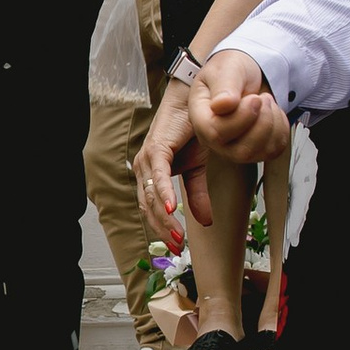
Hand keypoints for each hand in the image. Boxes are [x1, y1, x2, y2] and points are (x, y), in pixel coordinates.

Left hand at [132, 78, 208, 238]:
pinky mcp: (156, 148)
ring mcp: (147, 158)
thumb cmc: (192, 132)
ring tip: (178, 236)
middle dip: (163, 230)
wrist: (195, 102)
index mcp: (151, 174)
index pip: (151, 209)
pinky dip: (165, 194)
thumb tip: (206, 221)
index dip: (163, 229)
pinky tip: (173, 209)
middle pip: (148, 207)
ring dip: (165, 219)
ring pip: (152, 196)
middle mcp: (144, 168)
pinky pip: (159, 176)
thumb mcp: (197, 169)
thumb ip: (197, 195)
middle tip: (178, 246)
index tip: (177, 246)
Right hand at [183, 47, 288, 166]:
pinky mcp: (255, 150)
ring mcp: (235, 148)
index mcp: (201, 119)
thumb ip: (223, 86)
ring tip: (265, 102)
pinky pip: (274, 149)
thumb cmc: (231, 70)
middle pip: (241, 151)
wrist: (246, 74)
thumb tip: (222, 105)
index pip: (215, 134)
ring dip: (272, 122)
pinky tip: (271, 113)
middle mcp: (215, 140)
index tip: (253, 98)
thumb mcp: (225, 69)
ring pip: (260, 152)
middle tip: (262, 98)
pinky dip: (280, 128)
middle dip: (262, 123)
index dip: (241, 118)